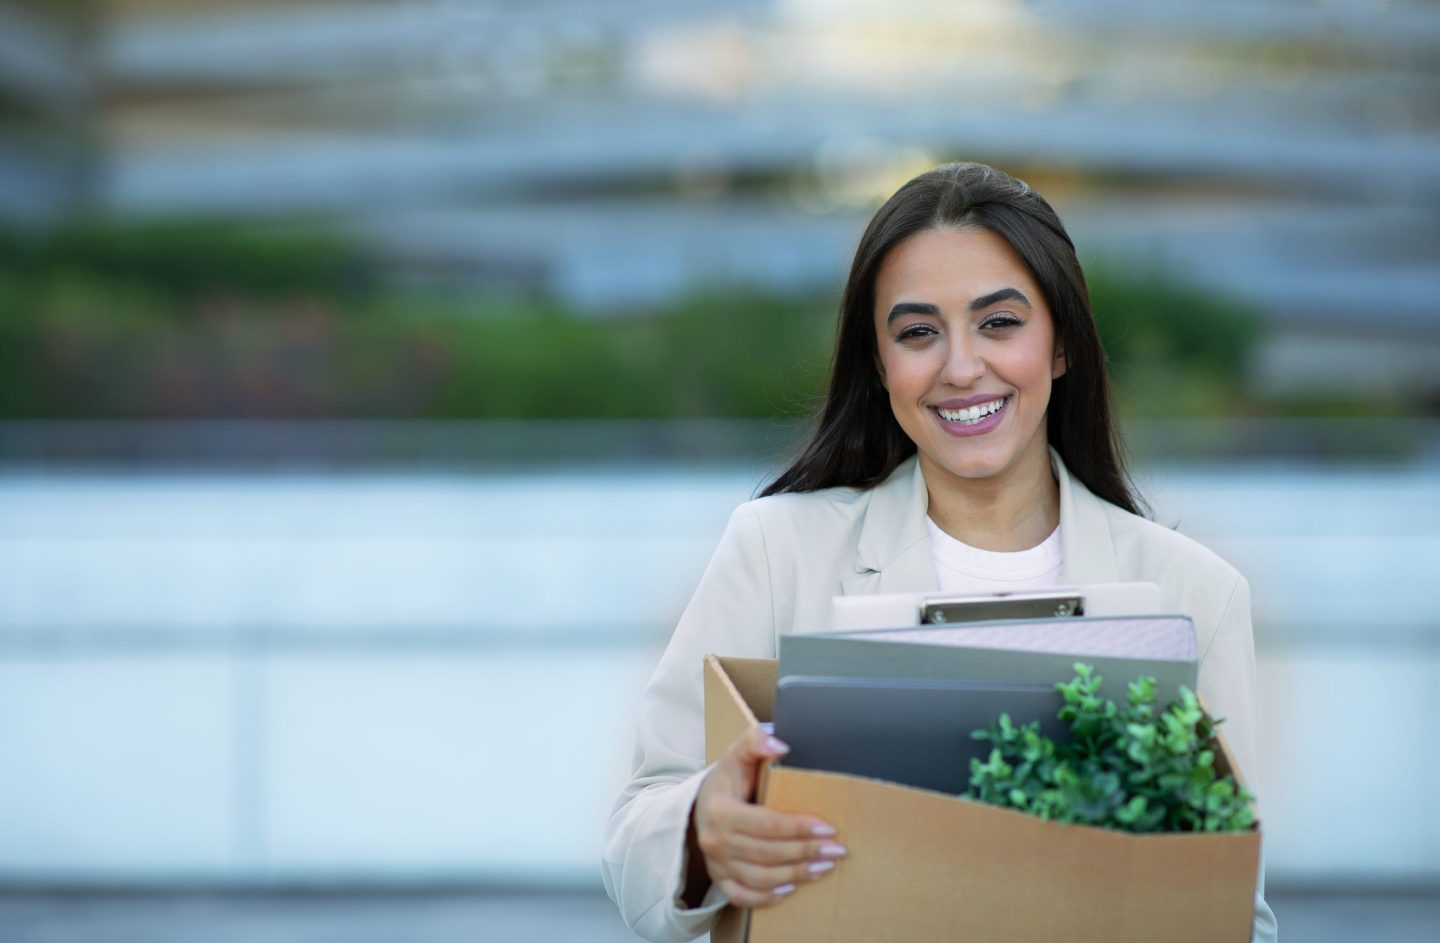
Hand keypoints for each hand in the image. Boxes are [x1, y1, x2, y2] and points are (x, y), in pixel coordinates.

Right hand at [687, 727, 846, 907]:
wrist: (701, 804)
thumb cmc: (728, 780)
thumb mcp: (738, 754)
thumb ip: (756, 741)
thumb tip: (781, 744)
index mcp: (720, 810)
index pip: (766, 824)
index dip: (799, 827)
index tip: (829, 828)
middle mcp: (715, 840)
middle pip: (767, 853)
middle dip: (805, 852)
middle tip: (837, 850)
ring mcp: (716, 864)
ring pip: (759, 878)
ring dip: (795, 875)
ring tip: (824, 867)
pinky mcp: (719, 879)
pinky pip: (742, 896)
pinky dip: (766, 897)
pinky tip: (791, 889)